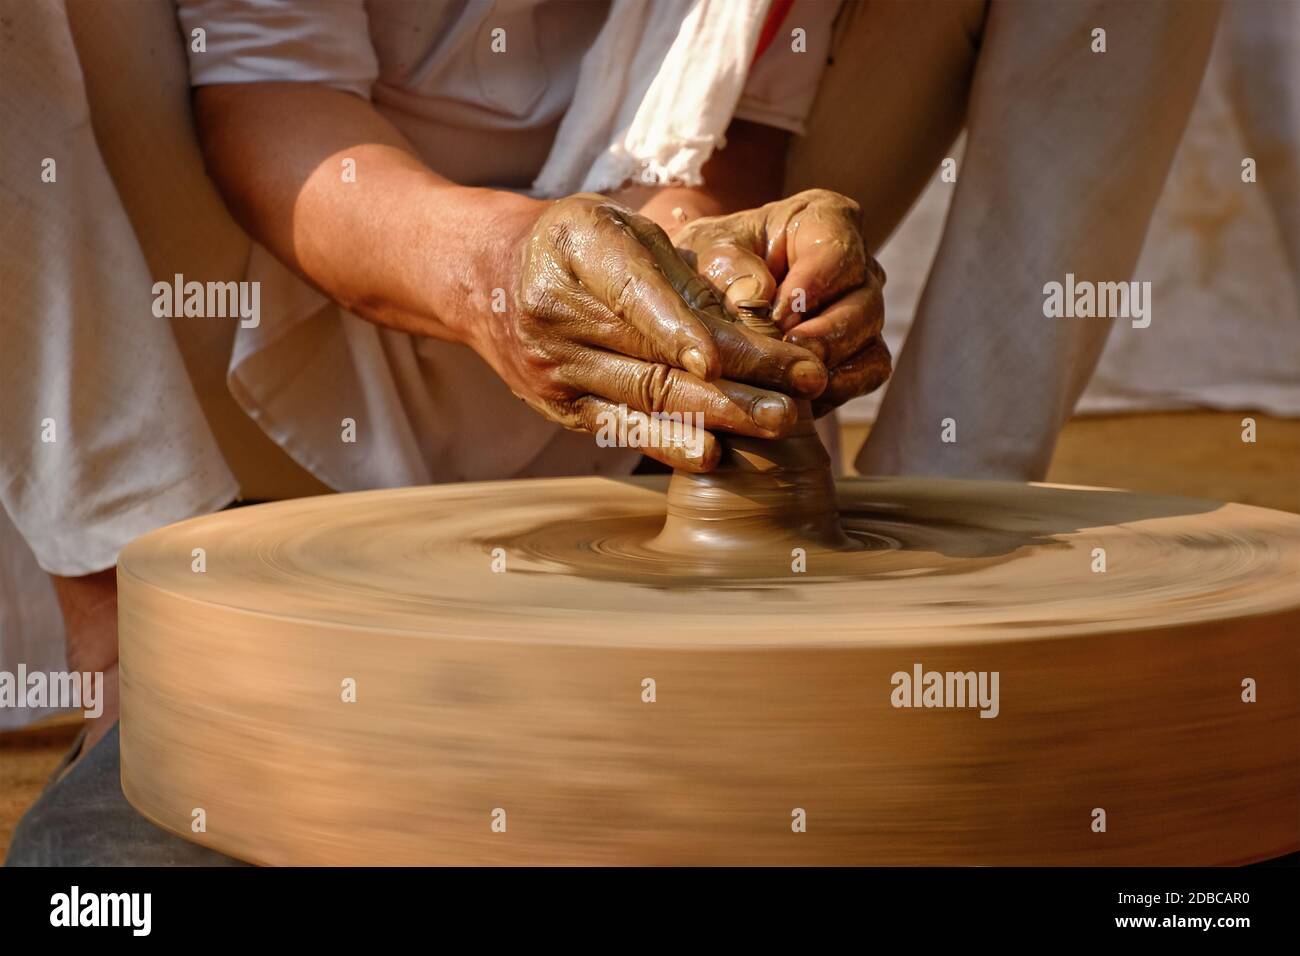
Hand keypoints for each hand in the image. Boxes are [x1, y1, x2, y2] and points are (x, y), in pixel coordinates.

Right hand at [474, 193, 829, 470]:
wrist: (488, 279)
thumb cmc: (577, 245)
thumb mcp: (623, 226)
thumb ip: (681, 269)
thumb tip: (755, 315)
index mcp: (577, 249)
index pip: (634, 294)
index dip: (679, 328)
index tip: (725, 356)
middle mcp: (556, 314)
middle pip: (654, 355)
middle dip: (737, 379)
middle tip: (801, 391)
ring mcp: (553, 368)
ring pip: (646, 398)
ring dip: (721, 415)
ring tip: (781, 422)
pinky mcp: (559, 408)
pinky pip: (620, 428)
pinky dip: (669, 442)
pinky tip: (713, 455)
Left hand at [672, 188, 890, 415]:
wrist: (706, 291)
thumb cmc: (709, 259)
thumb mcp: (706, 252)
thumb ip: (727, 267)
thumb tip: (757, 296)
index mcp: (823, 220)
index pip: (837, 247)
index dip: (814, 283)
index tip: (778, 313)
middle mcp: (854, 263)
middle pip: (864, 299)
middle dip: (828, 332)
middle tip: (790, 352)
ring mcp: (860, 309)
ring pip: (870, 339)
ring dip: (833, 364)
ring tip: (792, 382)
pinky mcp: (856, 352)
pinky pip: (868, 372)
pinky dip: (842, 387)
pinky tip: (803, 398)